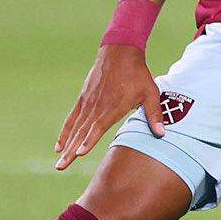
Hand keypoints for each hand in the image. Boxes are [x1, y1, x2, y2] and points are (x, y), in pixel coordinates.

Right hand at [55, 45, 164, 170]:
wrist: (120, 52)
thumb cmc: (138, 74)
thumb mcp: (151, 93)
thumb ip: (154, 114)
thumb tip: (161, 134)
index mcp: (113, 106)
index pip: (98, 127)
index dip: (89, 141)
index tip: (79, 153)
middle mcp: (97, 106)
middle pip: (82, 132)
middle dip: (71, 151)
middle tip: (61, 167)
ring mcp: (88, 102)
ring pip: (74, 127)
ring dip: (65, 145)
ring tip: (59, 161)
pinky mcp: (83, 98)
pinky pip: (71, 118)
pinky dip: (65, 132)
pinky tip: (59, 145)